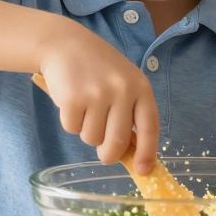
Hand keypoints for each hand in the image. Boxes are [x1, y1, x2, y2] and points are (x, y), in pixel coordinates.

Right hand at [38, 28, 160, 171]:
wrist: (65, 44)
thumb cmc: (97, 67)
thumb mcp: (123, 82)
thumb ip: (130, 111)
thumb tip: (132, 153)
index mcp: (140, 87)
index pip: (150, 127)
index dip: (147, 152)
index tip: (143, 170)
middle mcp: (122, 90)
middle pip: (117, 142)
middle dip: (108, 154)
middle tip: (102, 150)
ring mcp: (97, 94)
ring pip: (92, 139)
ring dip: (86, 131)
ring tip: (85, 107)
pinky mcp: (73, 99)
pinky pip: (72, 128)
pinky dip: (69, 121)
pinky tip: (71, 101)